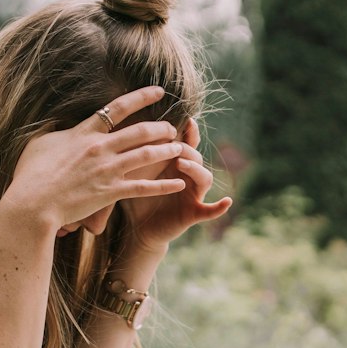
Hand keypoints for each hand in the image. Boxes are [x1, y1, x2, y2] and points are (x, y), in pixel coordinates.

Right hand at [1, 86, 188, 234]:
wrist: (32, 203)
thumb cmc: (31, 174)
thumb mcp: (39, 143)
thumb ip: (55, 131)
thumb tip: (56, 123)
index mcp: (84, 133)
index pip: (117, 108)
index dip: (141, 97)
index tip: (159, 91)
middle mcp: (100, 148)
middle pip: (139, 131)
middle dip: (160, 127)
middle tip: (173, 127)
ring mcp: (107, 170)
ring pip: (146, 155)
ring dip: (166, 150)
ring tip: (180, 148)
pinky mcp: (110, 193)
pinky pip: (143, 187)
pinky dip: (163, 185)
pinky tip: (179, 183)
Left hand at [115, 116, 232, 253]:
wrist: (138, 227)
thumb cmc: (135, 195)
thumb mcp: (133, 171)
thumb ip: (134, 152)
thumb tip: (119, 125)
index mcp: (176, 162)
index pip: (186, 142)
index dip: (189, 131)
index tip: (186, 121)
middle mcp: (188, 175)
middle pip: (195, 155)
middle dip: (186, 148)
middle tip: (173, 144)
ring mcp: (193, 194)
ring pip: (204, 177)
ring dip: (196, 169)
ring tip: (181, 164)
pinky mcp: (193, 213)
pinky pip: (210, 210)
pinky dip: (219, 207)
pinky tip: (227, 201)